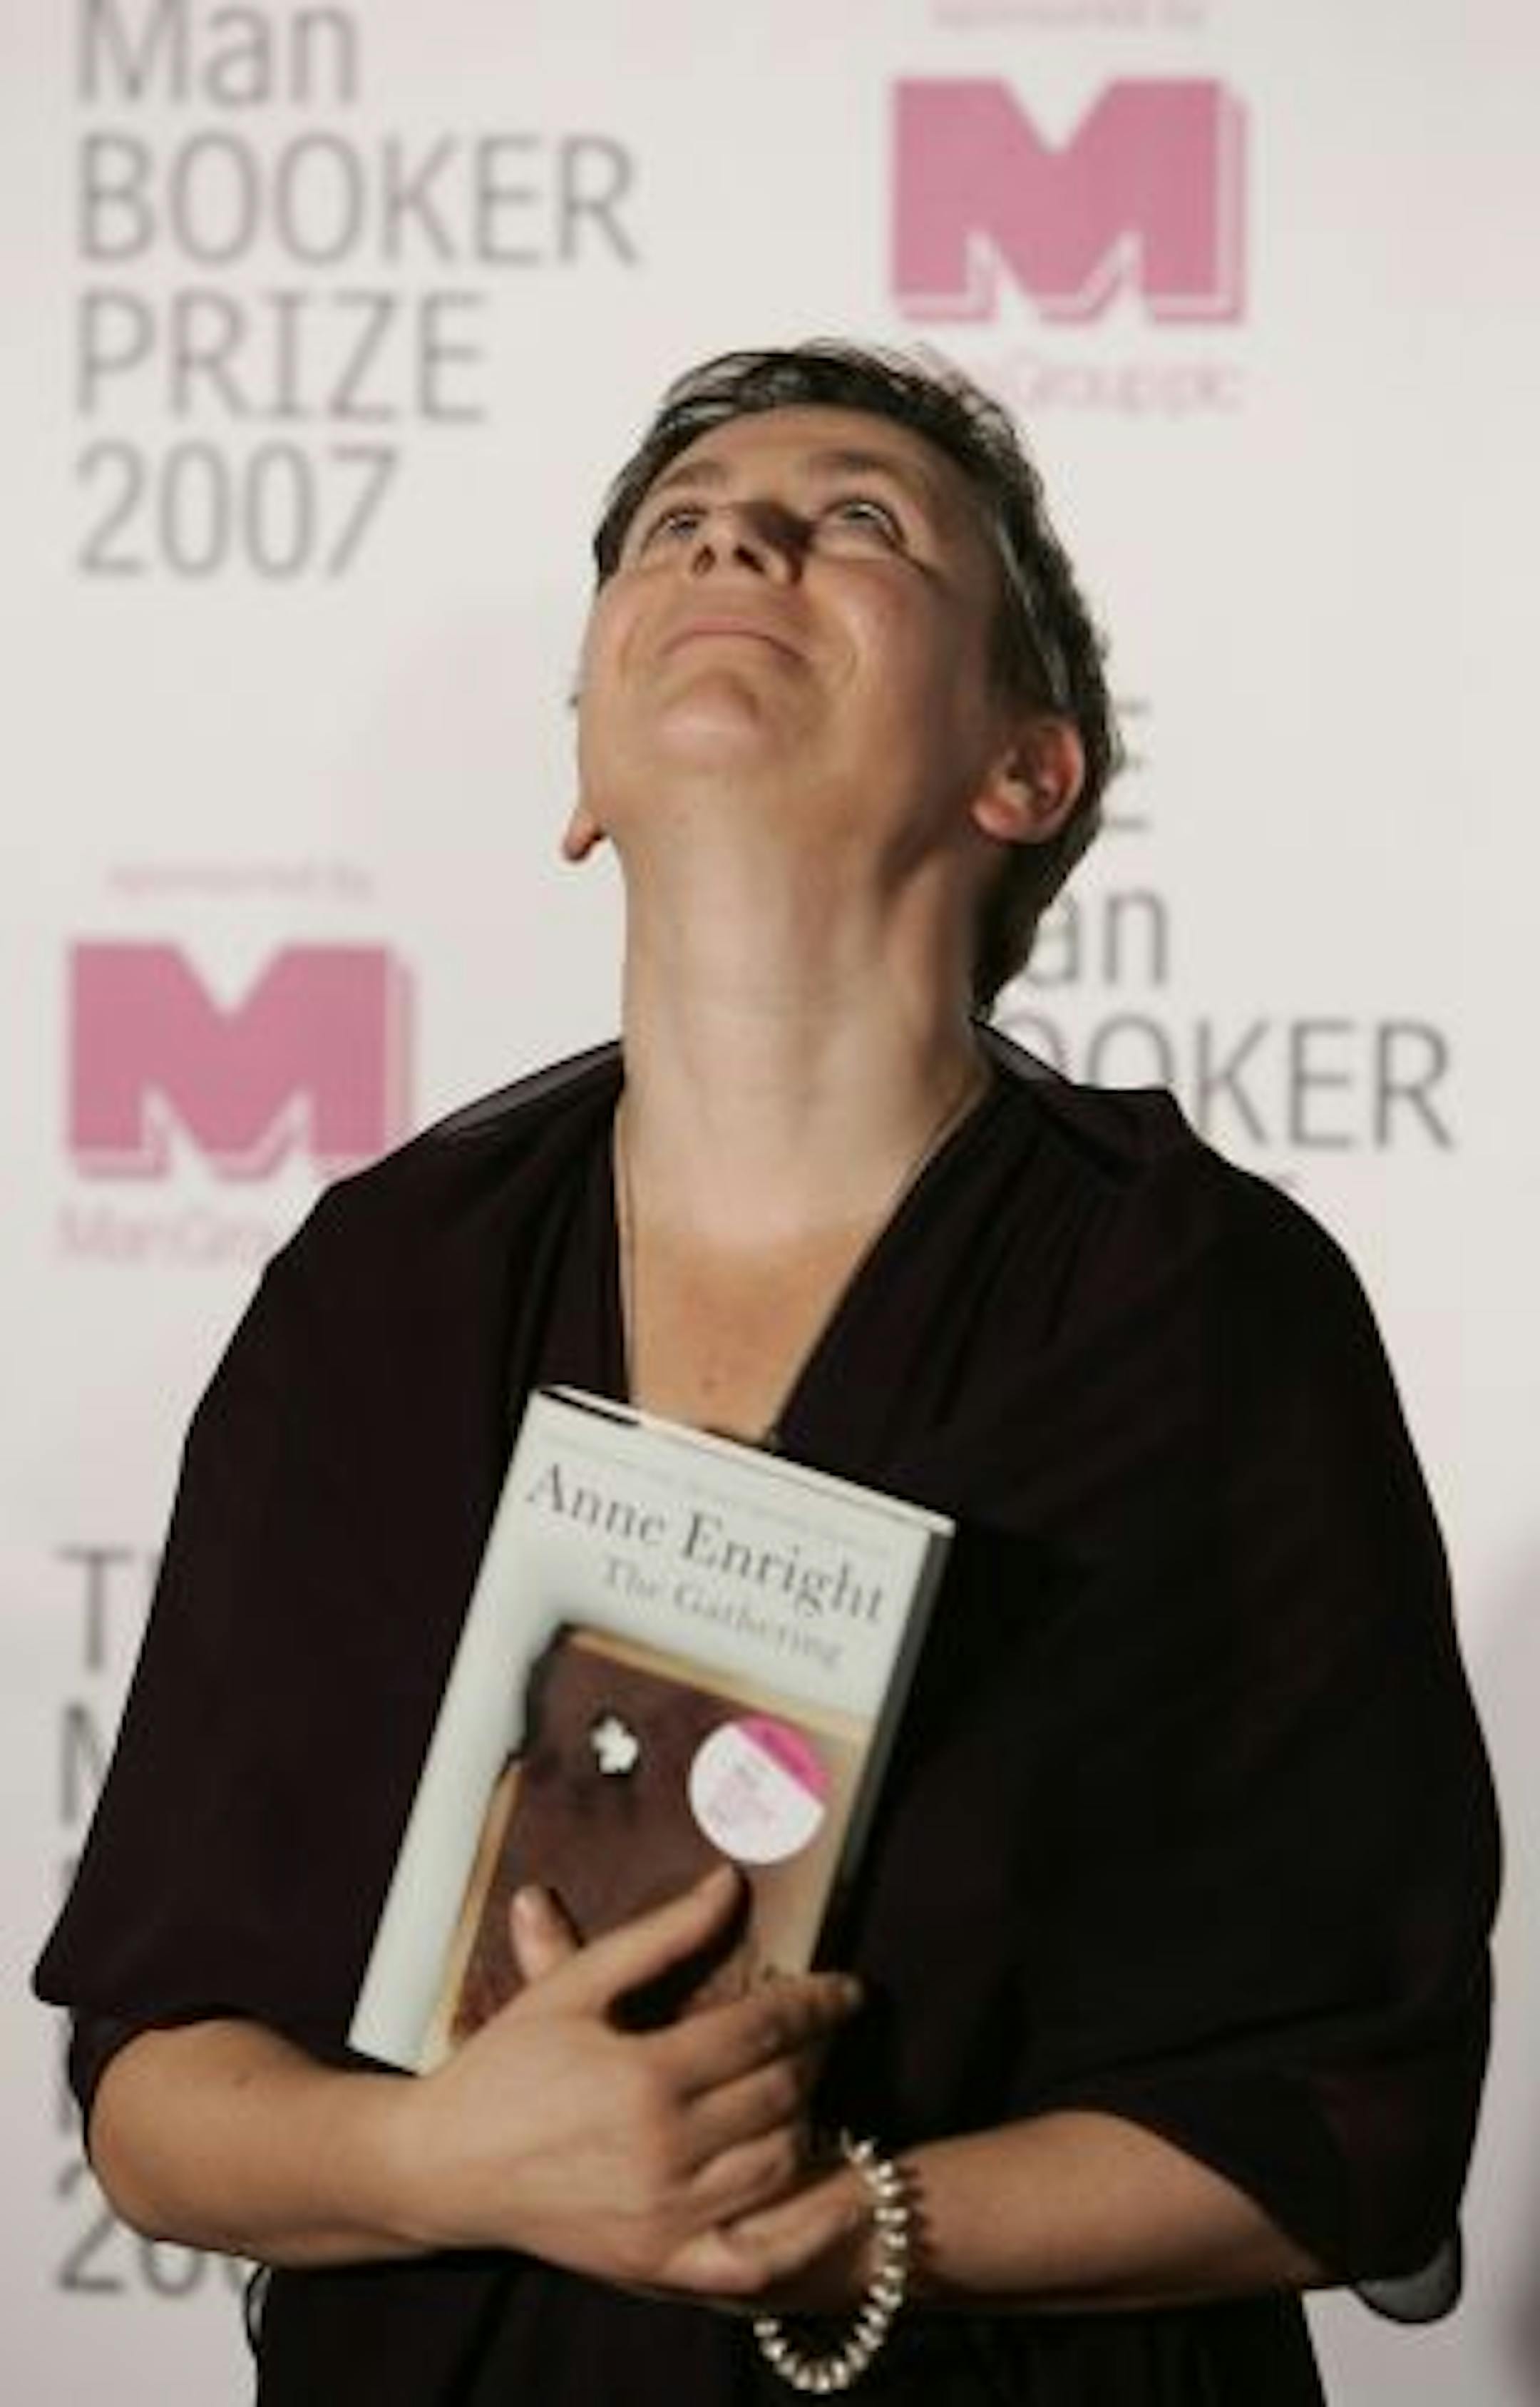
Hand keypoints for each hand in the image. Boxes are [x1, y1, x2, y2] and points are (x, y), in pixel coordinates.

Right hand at [387, 1866, 865, 2300]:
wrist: (445, 2167)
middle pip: (782, 2092)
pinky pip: (760, 2258)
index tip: (849, 1988)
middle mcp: (663, 2152)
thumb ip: (660, 1934)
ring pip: (781, 2162)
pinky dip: (812, 2228)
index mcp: (644, 2076)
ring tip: (815, 2086)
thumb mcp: (575, 1986)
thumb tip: (728, 1881)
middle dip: (818, 2052)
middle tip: (827, 2028)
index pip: (764, 2030)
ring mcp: (664, 2218)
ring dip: (814, 2118)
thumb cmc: (505, 2065)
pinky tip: (845, 2190)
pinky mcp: (658, 2266)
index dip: (818, 2002)